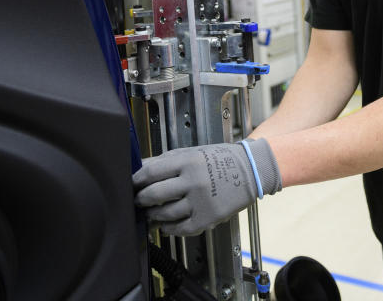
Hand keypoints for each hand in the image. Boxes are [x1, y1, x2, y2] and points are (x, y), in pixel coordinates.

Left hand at [133, 139, 281, 235]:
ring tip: (151, 213)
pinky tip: (166, 224)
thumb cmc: (221, 158)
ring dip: (153, 215)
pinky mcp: (207, 218)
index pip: (150, 173)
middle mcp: (192, 181)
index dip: (136, 181)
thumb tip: (140, 167)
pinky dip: (169, 228)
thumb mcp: (192, 153)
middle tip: (138, 201)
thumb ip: (165, 160)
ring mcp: (200, 202)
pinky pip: (180, 228)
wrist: (251, 170)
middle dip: (141, 200)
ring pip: (164, 214)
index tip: (131, 185)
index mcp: (187, 161)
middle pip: (154, 195)